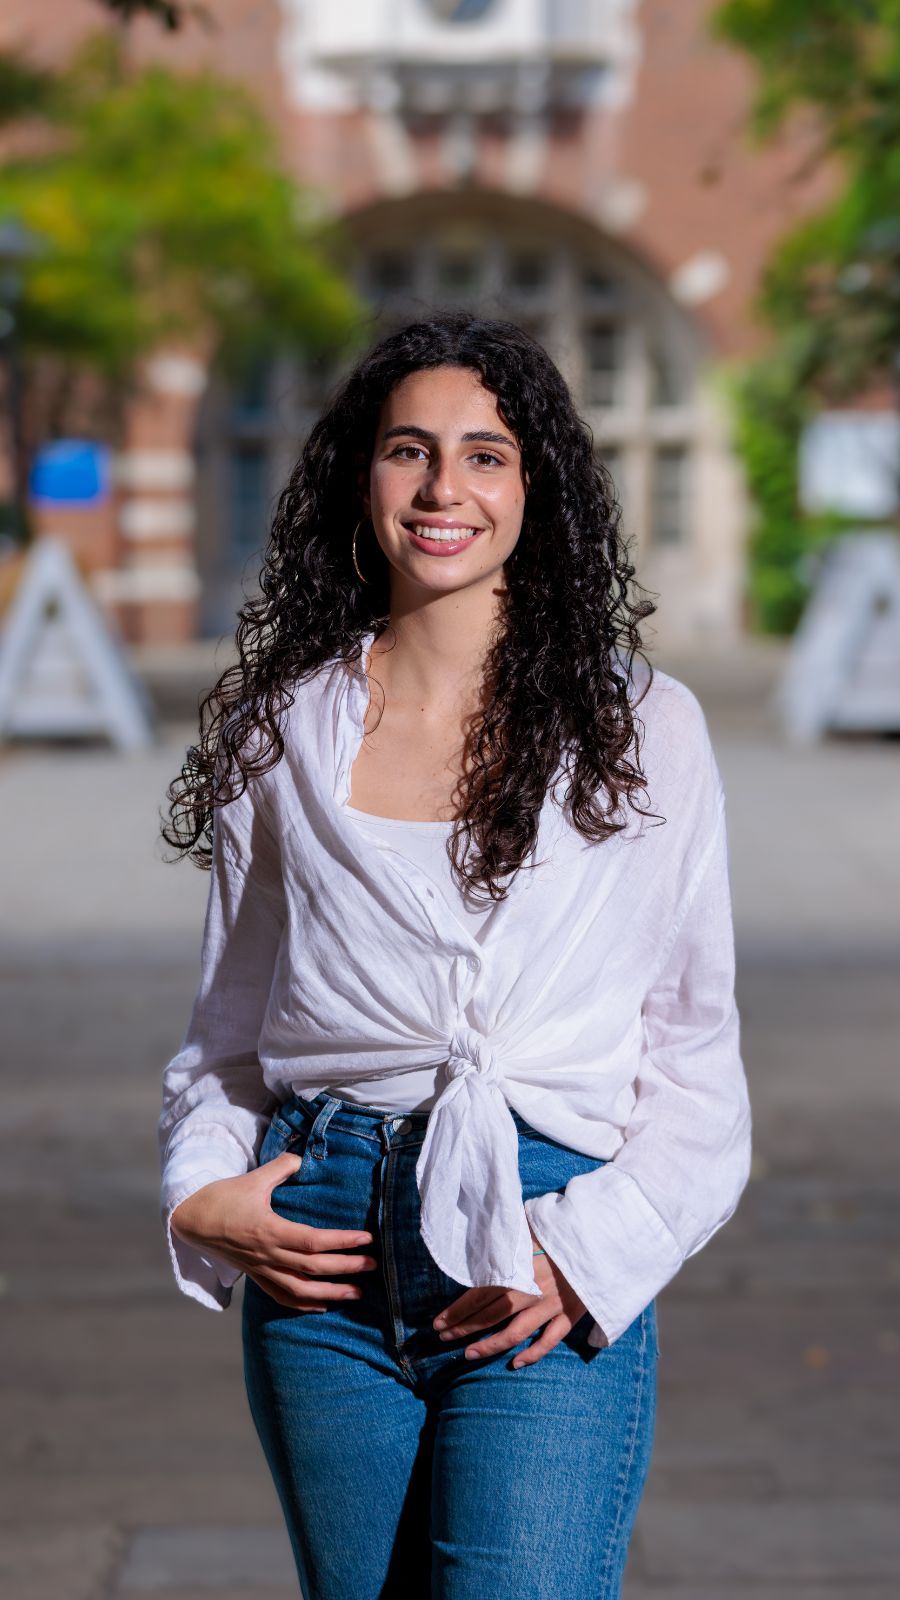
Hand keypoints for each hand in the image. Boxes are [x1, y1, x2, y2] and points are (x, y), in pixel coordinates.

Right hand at [169, 1151, 378, 1310]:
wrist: (193, 1220)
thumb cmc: (224, 1197)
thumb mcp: (253, 1178)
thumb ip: (281, 1167)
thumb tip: (302, 1158)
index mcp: (269, 1230)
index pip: (313, 1241)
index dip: (341, 1242)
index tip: (366, 1239)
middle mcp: (267, 1255)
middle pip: (313, 1267)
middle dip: (346, 1268)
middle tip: (373, 1266)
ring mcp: (261, 1269)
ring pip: (300, 1290)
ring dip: (331, 1293)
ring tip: (357, 1293)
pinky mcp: (256, 1276)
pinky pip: (282, 1296)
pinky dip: (304, 1304)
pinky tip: (324, 1304)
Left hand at [432, 1225, 589, 1367]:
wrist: (601, 1239)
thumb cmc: (562, 1229)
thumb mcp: (529, 1227)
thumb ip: (506, 1238)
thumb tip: (482, 1234)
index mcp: (516, 1269)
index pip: (478, 1294)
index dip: (456, 1311)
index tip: (438, 1322)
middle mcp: (529, 1291)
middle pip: (489, 1315)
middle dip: (463, 1328)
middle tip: (444, 1338)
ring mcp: (549, 1306)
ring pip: (513, 1333)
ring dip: (489, 1346)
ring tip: (469, 1355)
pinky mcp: (569, 1315)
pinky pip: (548, 1341)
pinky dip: (532, 1354)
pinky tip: (515, 1363)